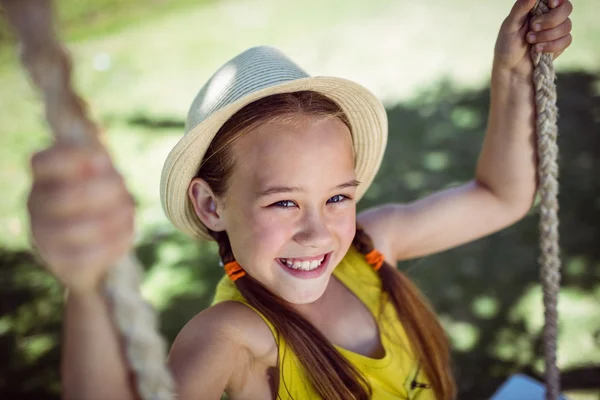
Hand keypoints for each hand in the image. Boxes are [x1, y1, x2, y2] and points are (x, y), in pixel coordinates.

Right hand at [28, 143, 134, 293]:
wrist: (97, 244)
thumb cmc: (101, 196)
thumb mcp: (100, 170)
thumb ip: (98, 160)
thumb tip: (98, 159)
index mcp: (44, 177)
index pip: (44, 163)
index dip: (74, 157)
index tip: (103, 159)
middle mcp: (37, 204)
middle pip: (66, 198)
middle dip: (105, 191)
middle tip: (123, 188)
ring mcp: (44, 236)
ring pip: (76, 231)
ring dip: (112, 219)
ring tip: (128, 211)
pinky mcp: (60, 263)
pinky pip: (88, 256)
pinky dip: (114, 243)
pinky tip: (126, 232)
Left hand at [494, 0, 572, 78]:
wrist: (511, 69)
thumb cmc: (507, 46)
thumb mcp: (510, 25)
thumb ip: (521, 7)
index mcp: (536, 7)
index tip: (551, 4)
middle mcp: (549, 16)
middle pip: (566, 8)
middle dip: (551, 19)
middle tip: (533, 27)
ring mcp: (556, 29)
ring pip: (567, 25)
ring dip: (547, 35)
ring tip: (530, 41)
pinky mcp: (560, 43)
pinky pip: (567, 40)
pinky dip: (551, 46)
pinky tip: (538, 50)